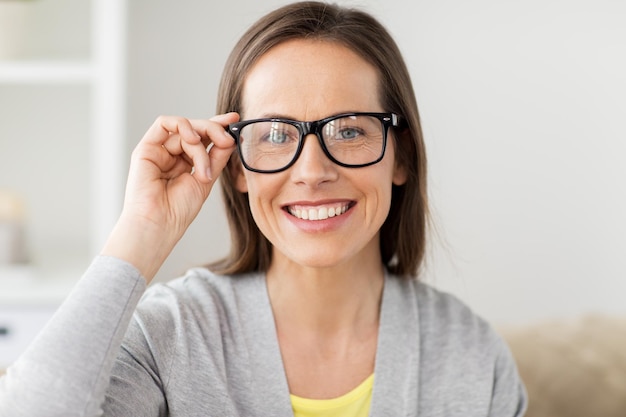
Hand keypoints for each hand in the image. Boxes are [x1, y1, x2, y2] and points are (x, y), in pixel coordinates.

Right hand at [102, 113, 238, 280]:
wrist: (159, 225)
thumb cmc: (179, 210)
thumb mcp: (206, 179)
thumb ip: (217, 157)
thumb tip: (231, 137)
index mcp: (186, 163)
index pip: (204, 137)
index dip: (219, 126)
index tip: (236, 120)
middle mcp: (172, 154)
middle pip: (196, 129)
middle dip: (214, 130)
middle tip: (228, 140)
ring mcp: (159, 151)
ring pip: (185, 128)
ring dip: (200, 144)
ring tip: (204, 168)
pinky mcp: (146, 148)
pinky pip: (164, 123)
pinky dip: (183, 126)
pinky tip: (193, 140)